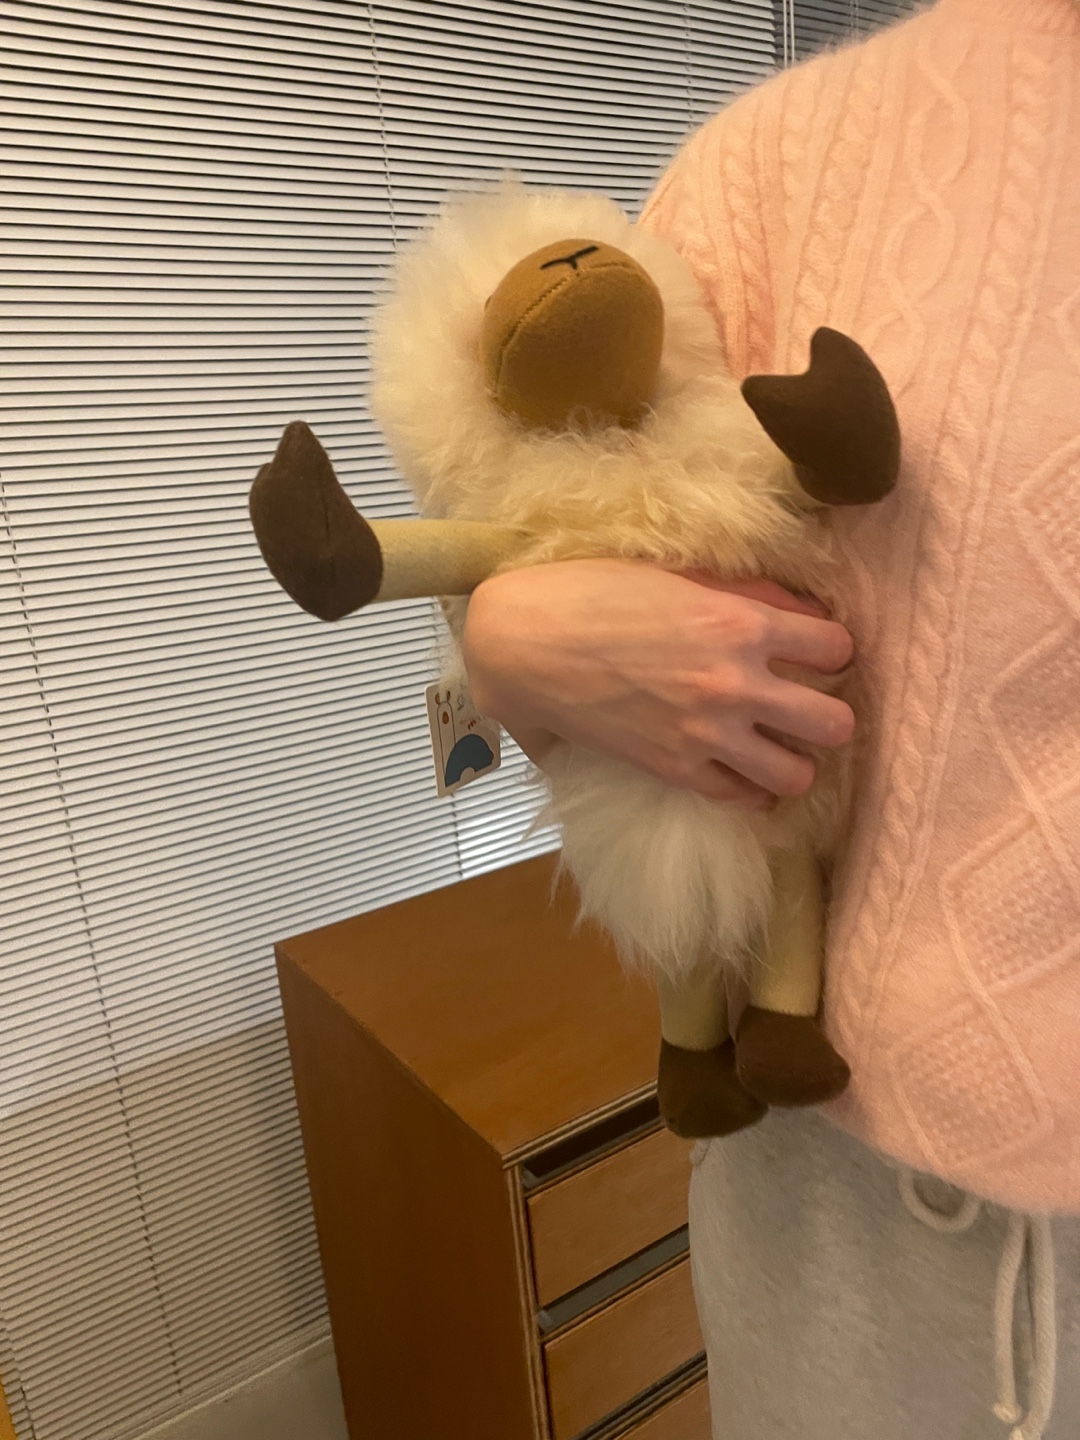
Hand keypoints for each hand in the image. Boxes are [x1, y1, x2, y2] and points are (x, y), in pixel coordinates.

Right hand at [462, 559, 854, 808]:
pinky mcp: (674, 770)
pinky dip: (752, 790)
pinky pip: (743, 799)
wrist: (522, 643)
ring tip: (778, 746)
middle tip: (807, 706)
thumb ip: (746, 594)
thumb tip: (802, 614)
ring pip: (798, 774)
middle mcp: (735, 684)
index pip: (835, 647)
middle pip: (834, 723)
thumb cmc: (591, 593)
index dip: (832, 650)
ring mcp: (707, 735)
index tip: (817, 653)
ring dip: (796, 759)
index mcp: (739, 623)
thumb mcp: (677, 575)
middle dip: (830, 714)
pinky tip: (742, 772)